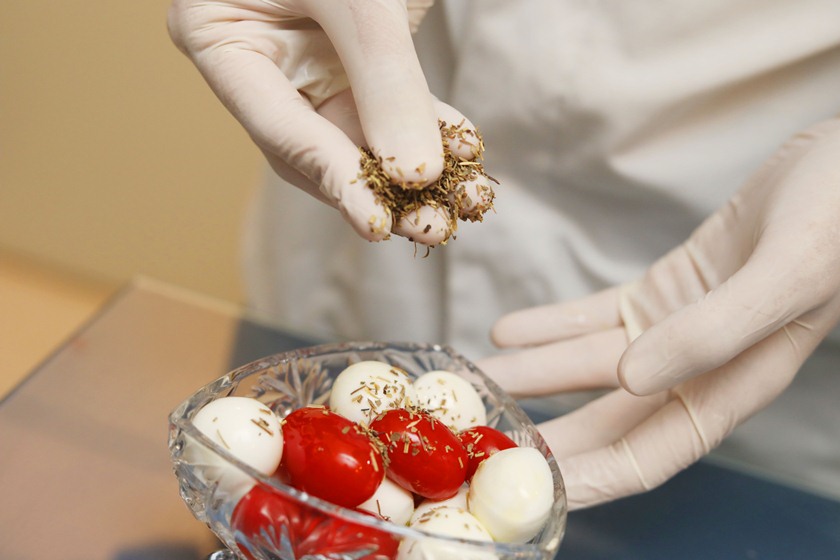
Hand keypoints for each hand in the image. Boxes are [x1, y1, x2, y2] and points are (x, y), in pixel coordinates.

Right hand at [168, 0, 479, 243]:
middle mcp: (264, 60)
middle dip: (379, 188)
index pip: (276, 127)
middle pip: (320, 145)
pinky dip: (433, 133)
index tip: (376, 223)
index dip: (330, 177)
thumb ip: (381, 80)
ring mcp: (313, 61)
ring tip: (460, 206)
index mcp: (220, 37)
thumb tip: (413, 174)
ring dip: (415, 173)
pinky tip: (467, 158)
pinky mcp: (361, 57)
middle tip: (428, 225)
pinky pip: (396, 107)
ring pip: (365, 136)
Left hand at [478, 118, 839, 509]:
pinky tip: (509, 329)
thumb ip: (715, 331)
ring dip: (535, 373)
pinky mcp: (667, 287)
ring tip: (478, 376)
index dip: (593, 477)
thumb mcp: (788, 272)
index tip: (535, 492)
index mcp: (736, 381)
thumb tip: (633, 380)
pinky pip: (598, 313)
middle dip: (548, 434)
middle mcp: (701, 365)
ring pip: (593, 363)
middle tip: (481, 442)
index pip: (652, 453)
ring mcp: (679, 326)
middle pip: (610, 418)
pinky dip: (553, 323)